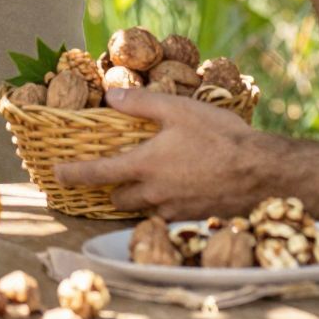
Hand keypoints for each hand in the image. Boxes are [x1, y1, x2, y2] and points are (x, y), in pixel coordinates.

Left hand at [53, 88, 269, 220]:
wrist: (262, 174)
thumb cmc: (220, 137)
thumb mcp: (179, 109)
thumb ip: (141, 104)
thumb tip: (109, 97)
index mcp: (145, 166)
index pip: (98, 174)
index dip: (73, 174)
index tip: (56, 174)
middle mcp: (154, 194)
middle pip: (119, 199)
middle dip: (113, 188)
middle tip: (117, 172)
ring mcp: (173, 211)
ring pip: (143, 209)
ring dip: (140, 197)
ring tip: (150, 178)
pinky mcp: (191, 220)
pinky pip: (167, 215)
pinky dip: (164, 204)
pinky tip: (181, 187)